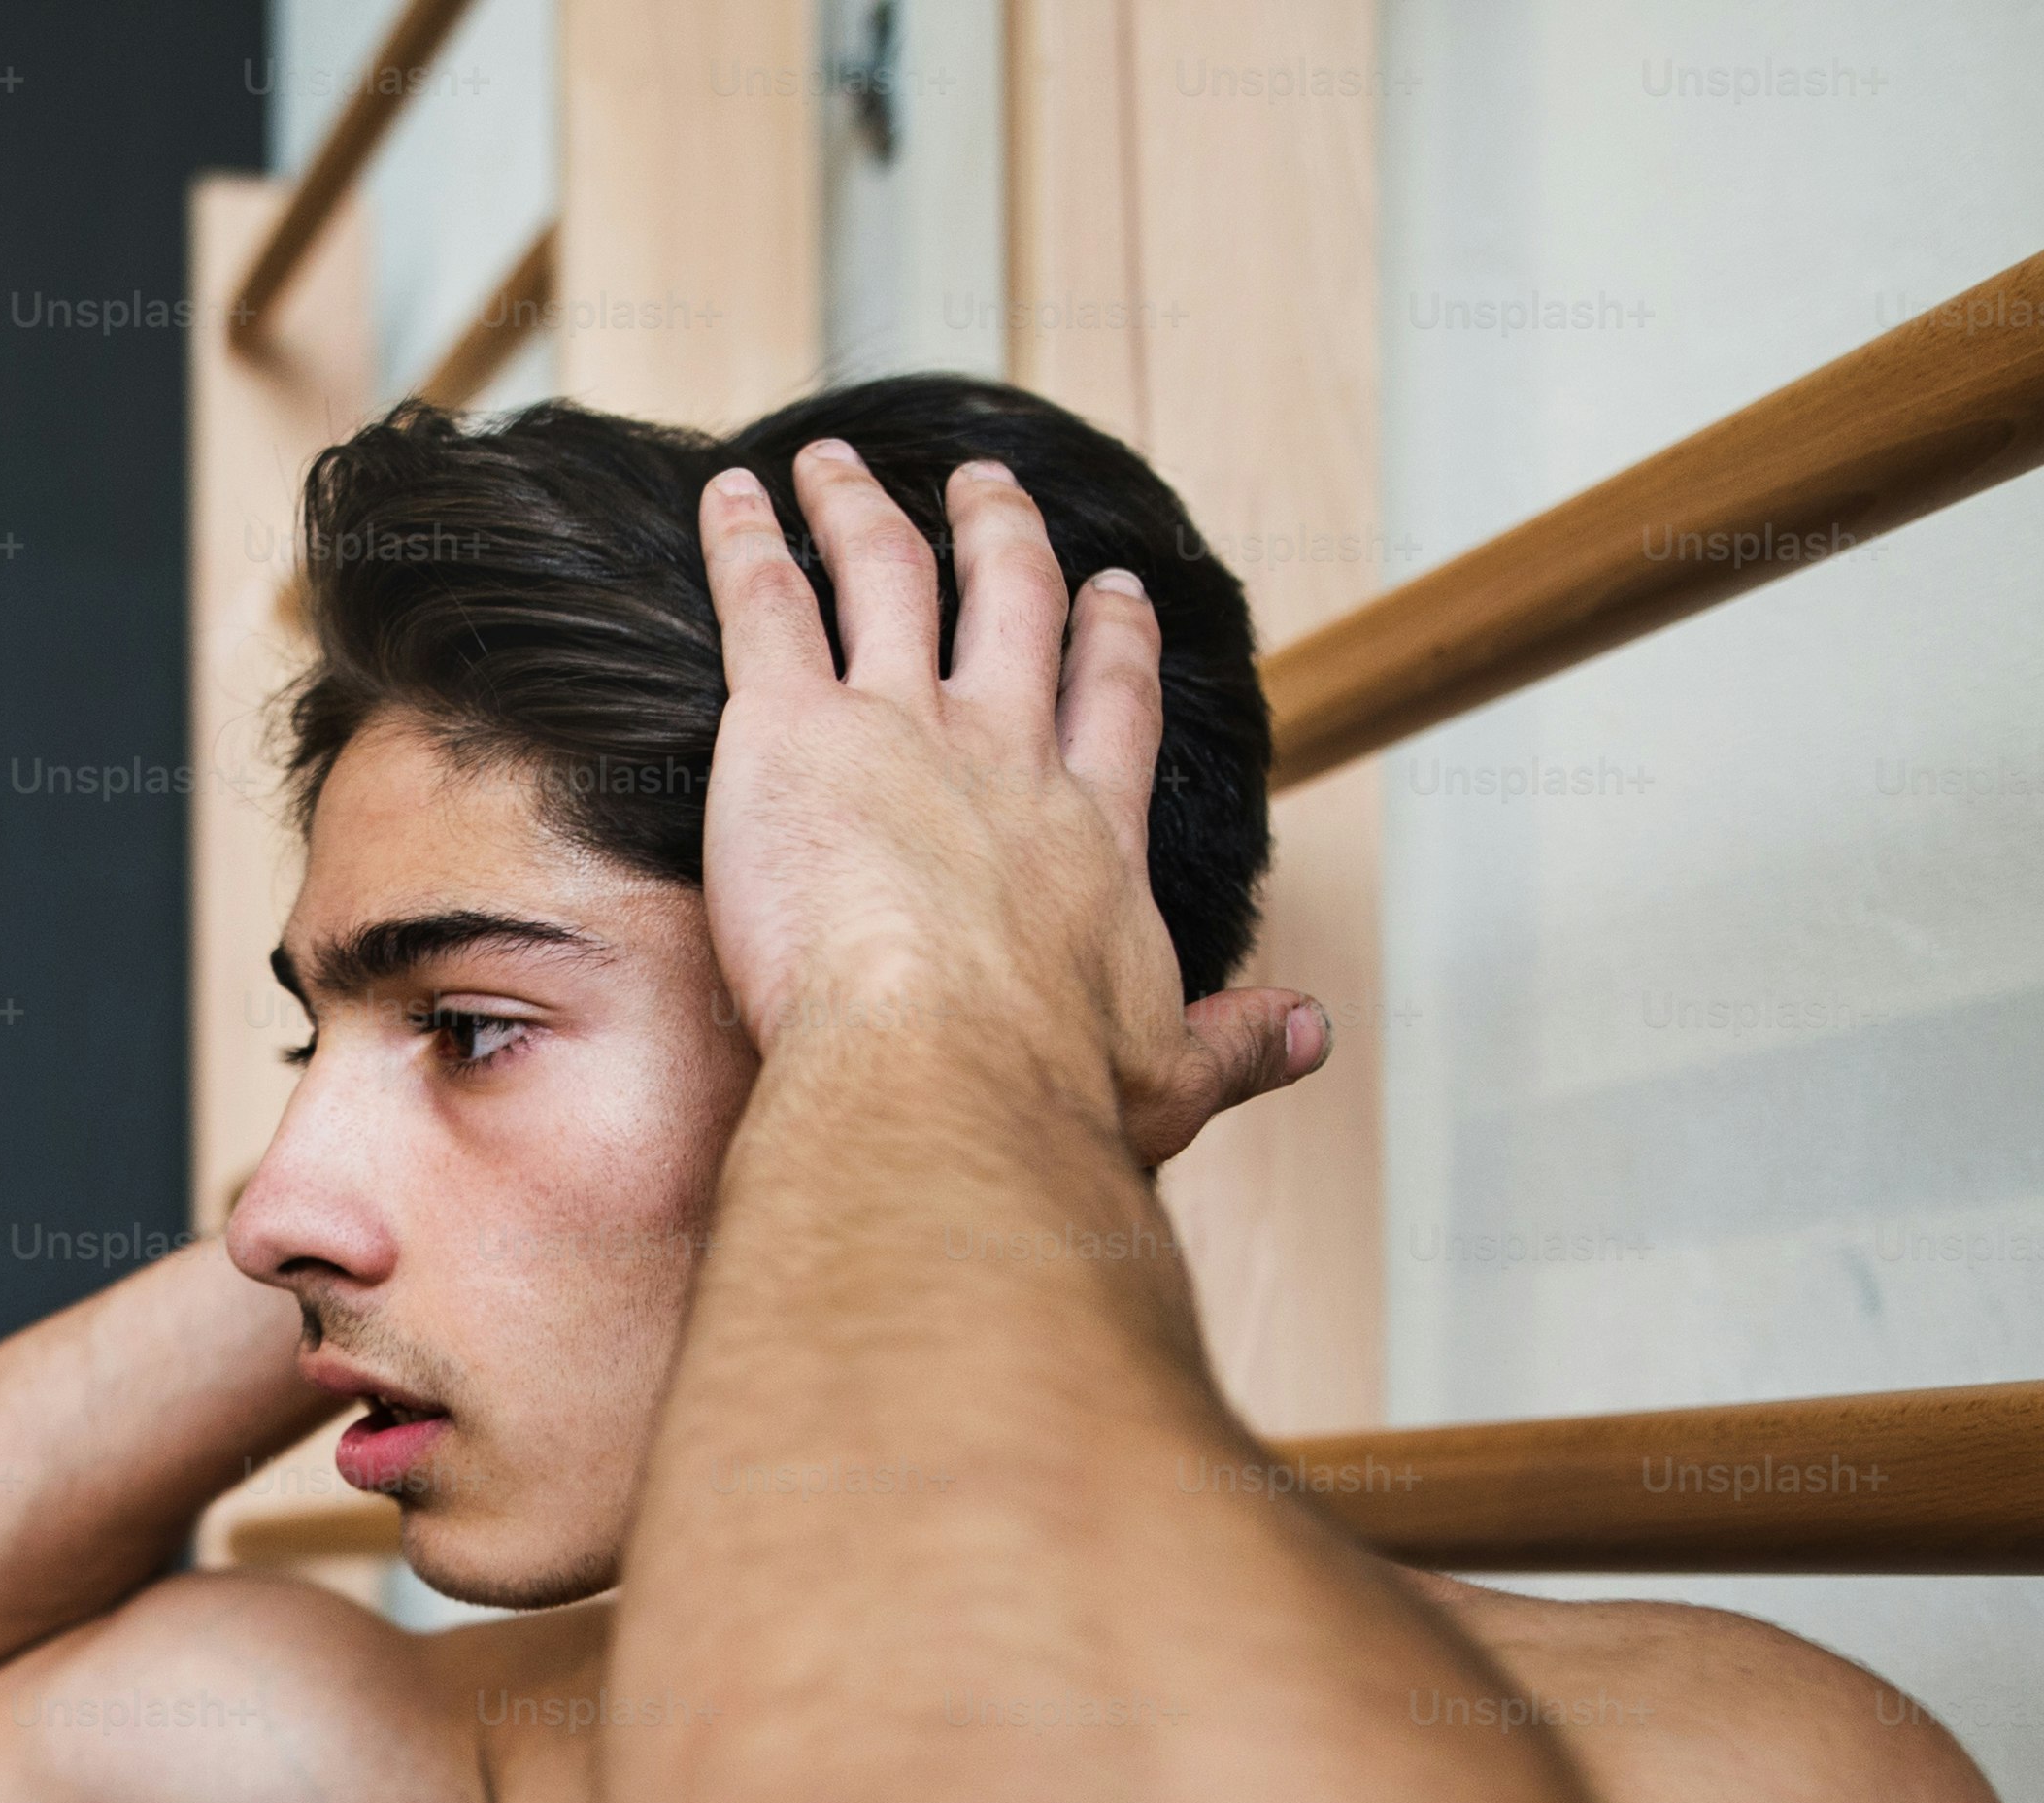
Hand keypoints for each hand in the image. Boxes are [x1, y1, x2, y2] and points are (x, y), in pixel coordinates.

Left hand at [693, 443, 1322, 1161]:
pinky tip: (732, 498)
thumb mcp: (1170, 1076)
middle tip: (986, 490)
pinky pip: (765, 605)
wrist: (945, 1074)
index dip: (1111, 646)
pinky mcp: (790, 727)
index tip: (1114, 597)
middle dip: (998, 539)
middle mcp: (1001, 756)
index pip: (1110, 712)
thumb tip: (1311, 1037)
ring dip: (859, 513)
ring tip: (834, 467)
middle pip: (1009, 611)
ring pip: (886, 580)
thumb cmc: (1046, 1094)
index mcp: (1088, 834)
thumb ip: (1240, 1044)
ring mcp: (898, 726)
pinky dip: (745, 543)